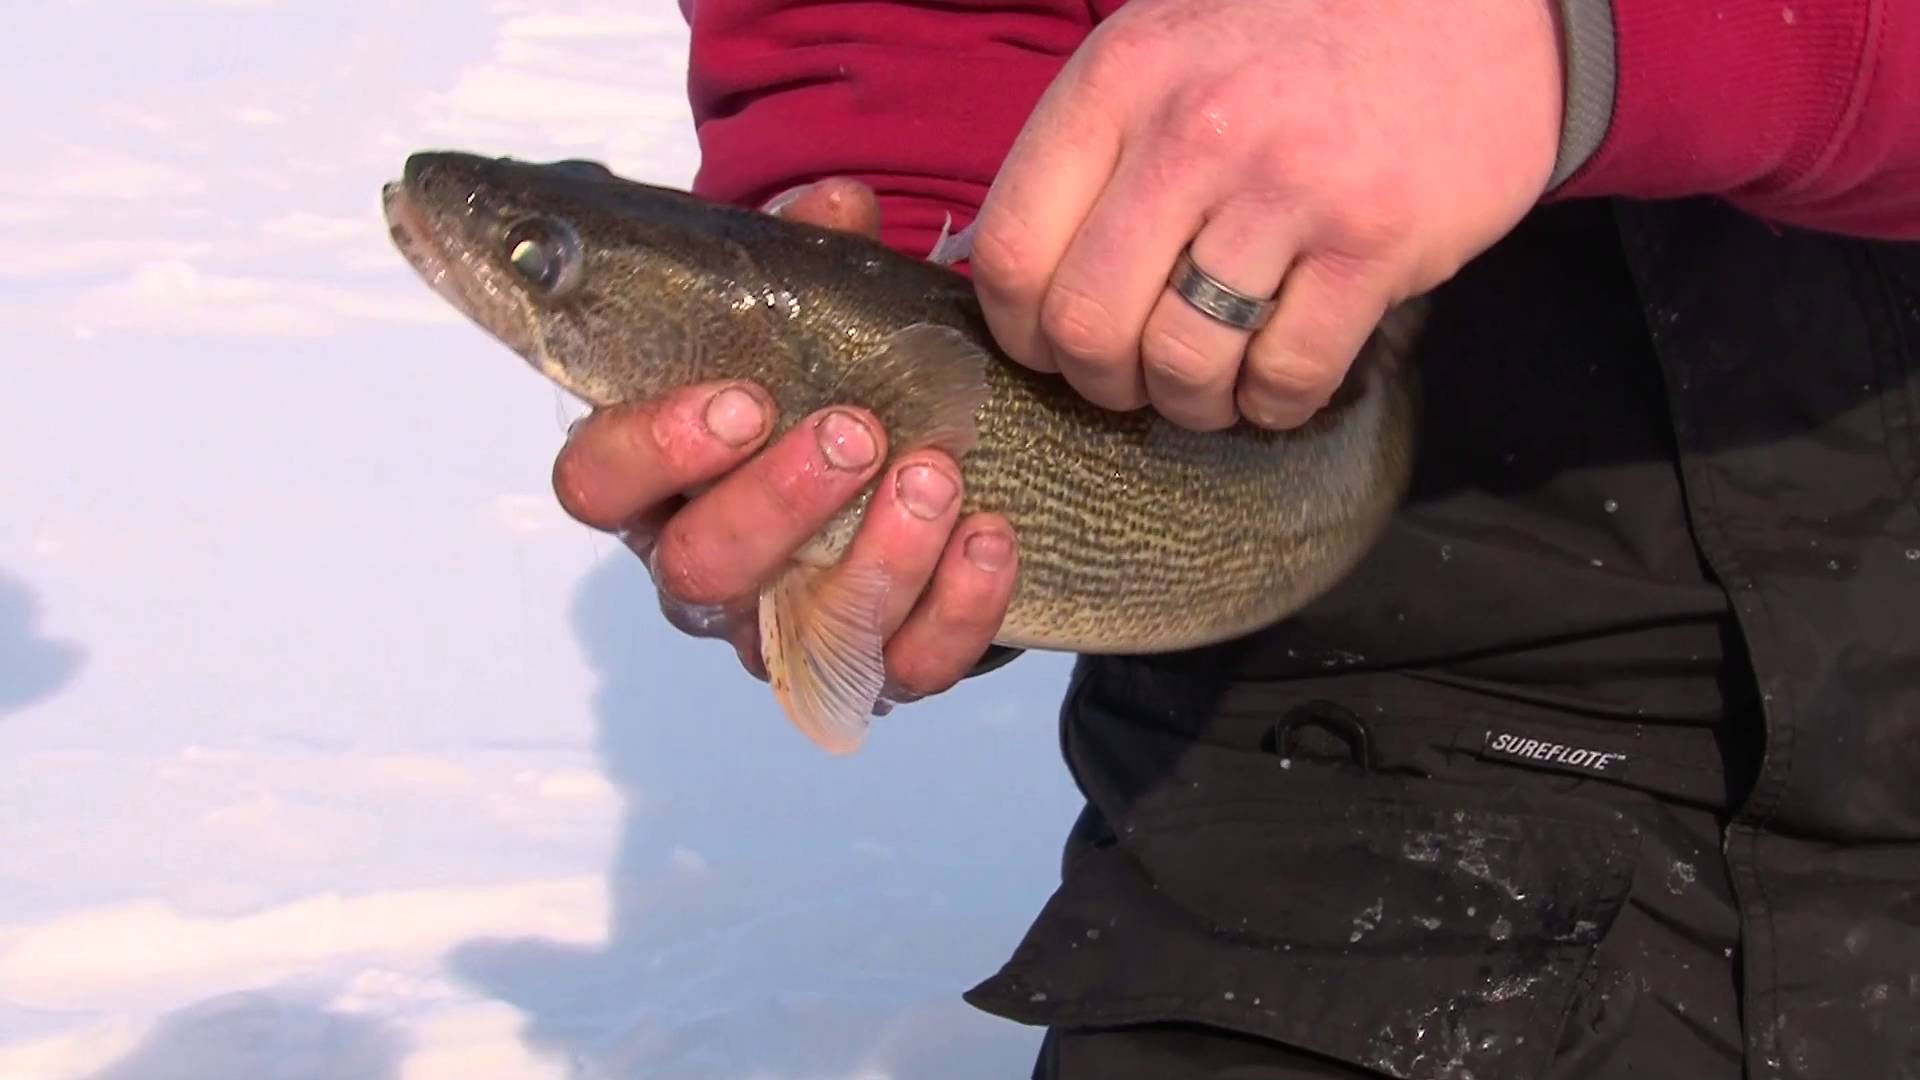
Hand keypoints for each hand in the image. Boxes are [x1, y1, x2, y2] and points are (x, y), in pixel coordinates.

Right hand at [551, 179, 1018, 716]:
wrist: (931, 469)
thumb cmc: (839, 389)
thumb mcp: (820, 320)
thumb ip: (814, 264)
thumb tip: (838, 203)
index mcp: (660, 480)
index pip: (596, 485)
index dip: (654, 451)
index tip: (741, 400)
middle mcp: (704, 568)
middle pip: (695, 570)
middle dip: (776, 503)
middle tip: (855, 433)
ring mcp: (786, 632)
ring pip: (802, 632)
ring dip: (876, 556)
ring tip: (938, 477)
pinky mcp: (873, 672)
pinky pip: (904, 672)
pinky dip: (955, 610)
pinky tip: (992, 539)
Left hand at [968, 0, 1564, 429]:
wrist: (1477, 6)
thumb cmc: (1299, 44)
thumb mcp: (1168, 52)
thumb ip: (1092, 150)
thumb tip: (1021, 279)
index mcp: (1120, 82)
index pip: (1012, 251)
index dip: (1018, 332)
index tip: (1048, 348)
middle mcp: (1194, 131)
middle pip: (1086, 326)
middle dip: (1099, 383)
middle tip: (1131, 380)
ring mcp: (1289, 187)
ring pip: (1182, 363)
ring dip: (1187, 403)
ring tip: (1207, 386)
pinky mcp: (1376, 241)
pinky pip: (1288, 376)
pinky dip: (1272, 405)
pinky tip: (1278, 382)